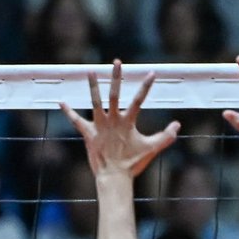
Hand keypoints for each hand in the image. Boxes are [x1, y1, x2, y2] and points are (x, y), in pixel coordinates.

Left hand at [60, 60, 179, 179]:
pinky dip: (69, 112)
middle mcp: (113, 121)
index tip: (151, 73)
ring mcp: (99, 126)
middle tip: (116, 62)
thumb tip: (178, 125)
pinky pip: (76, 121)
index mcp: (128, 122)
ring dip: (93, 86)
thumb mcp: (151, 149)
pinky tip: (61, 102)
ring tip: (90, 71)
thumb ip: (166, 136)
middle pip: (115, 94)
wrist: (114, 177)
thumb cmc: (132, 163)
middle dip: (116, 77)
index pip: (139, 100)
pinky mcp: (88, 134)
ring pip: (95, 102)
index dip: (145, 86)